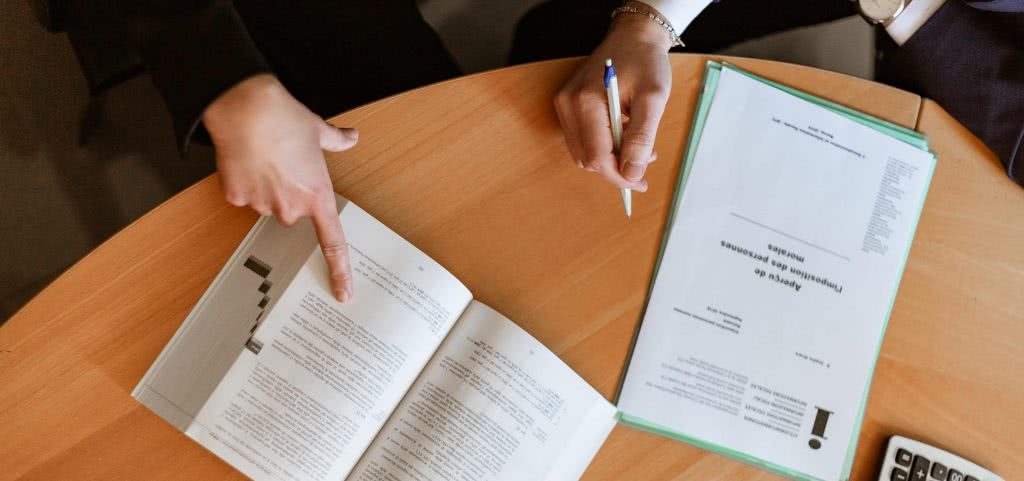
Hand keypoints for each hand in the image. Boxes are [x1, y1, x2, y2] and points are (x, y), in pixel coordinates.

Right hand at [203, 74, 356, 301]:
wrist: (247, 108)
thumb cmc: (285, 118)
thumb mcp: (319, 130)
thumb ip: (337, 141)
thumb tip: (351, 137)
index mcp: (317, 195)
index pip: (333, 243)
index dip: (340, 271)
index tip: (343, 292)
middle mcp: (292, 206)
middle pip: (291, 214)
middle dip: (288, 194)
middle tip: (284, 166)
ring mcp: (263, 204)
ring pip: (265, 205)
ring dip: (265, 188)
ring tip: (264, 157)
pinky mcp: (237, 198)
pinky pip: (242, 196)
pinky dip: (242, 182)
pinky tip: (244, 160)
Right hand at [554, 11, 673, 190]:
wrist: (633, 37)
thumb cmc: (644, 63)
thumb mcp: (653, 99)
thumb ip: (642, 137)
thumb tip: (632, 173)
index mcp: (586, 102)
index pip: (597, 157)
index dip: (619, 175)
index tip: (640, 181)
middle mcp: (568, 105)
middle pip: (587, 159)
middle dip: (616, 167)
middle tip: (645, 157)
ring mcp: (564, 106)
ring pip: (583, 154)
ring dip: (610, 158)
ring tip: (636, 143)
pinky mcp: (567, 107)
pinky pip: (582, 141)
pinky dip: (602, 146)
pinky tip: (622, 133)